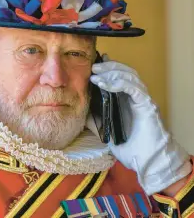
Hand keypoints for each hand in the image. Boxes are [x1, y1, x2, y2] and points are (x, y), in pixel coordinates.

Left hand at [88, 55, 190, 194]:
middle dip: (108, 67)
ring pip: (130, 76)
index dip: (107, 69)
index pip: (118, 77)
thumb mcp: (104, 129)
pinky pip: (134, 88)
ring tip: (97, 74)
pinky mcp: (146, 105)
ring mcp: (142, 99)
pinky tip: (106, 84)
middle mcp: (135, 96)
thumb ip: (94, 118)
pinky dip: (120, 83)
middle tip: (93, 67)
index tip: (93, 66)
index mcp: (126, 100)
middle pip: (124, 72)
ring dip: (112, 72)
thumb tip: (79, 110)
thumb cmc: (128, 147)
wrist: (146, 161)